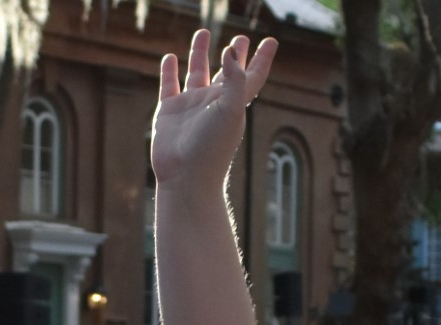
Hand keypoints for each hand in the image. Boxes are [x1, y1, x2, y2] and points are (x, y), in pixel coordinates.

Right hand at [152, 30, 277, 188]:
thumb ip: (235, 79)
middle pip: (227, 72)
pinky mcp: (170, 112)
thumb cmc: (212, 148)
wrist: (187, 177)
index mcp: (233, 104)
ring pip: (197, 72)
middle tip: (241, 37)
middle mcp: (214, 104)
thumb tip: (232, 50)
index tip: (271, 41)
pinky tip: (170, 58)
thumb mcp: (230, 110)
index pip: (252, 76)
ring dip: (200, 53)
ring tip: (203, 32)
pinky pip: (169, 85)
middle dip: (235, 55)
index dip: (262, 58)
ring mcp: (191, 107)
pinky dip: (169, 70)